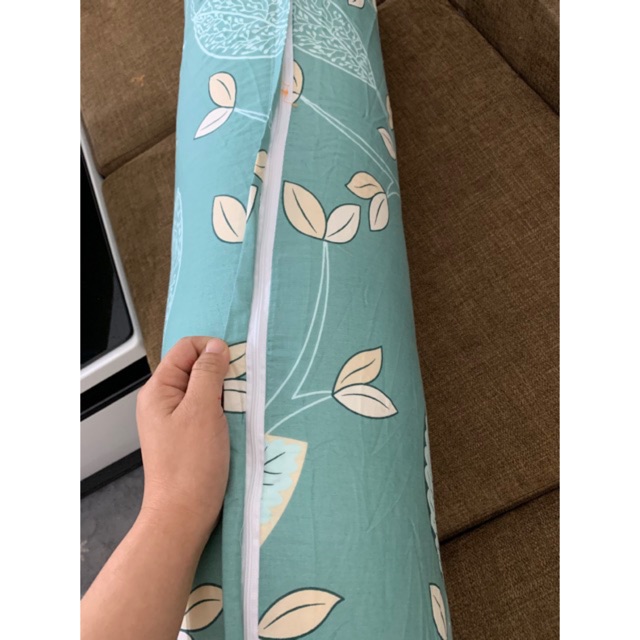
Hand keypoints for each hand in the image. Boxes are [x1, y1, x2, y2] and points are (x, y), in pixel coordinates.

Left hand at [136, 336, 229, 538]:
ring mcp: (176, 419)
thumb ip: (208, 373)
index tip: (234, 367)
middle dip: (222, 373)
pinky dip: (225, 411)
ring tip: (238, 410)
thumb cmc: (191, 464)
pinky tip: (235, 423)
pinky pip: (209, 410)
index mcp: (159, 389)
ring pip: (206, 390)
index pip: (187, 348)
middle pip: (197, 367)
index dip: (212, 349)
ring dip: (226, 394)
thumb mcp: (203, 410)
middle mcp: (164, 400)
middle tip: (238, 392)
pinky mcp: (189, 435)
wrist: (184, 515)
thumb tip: (216, 346)